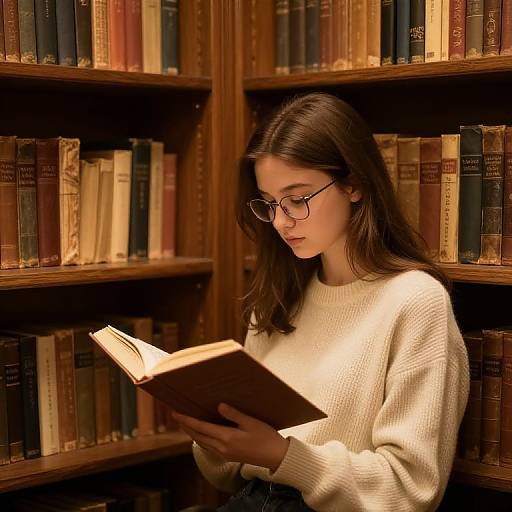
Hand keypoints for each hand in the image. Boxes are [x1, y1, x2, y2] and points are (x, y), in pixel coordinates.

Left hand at [171, 403, 289, 471]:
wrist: (275, 457)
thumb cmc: (266, 437)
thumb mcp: (251, 422)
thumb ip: (234, 414)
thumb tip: (219, 406)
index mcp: (227, 438)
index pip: (201, 428)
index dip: (187, 420)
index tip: (176, 413)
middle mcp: (222, 447)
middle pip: (197, 436)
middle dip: (186, 426)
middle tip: (177, 415)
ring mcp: (225, 453)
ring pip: (202, 442)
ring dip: (192, 432)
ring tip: (186, 422)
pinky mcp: (229, 455)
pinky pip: (209, 446)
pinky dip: (201, 438)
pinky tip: (202, 433)